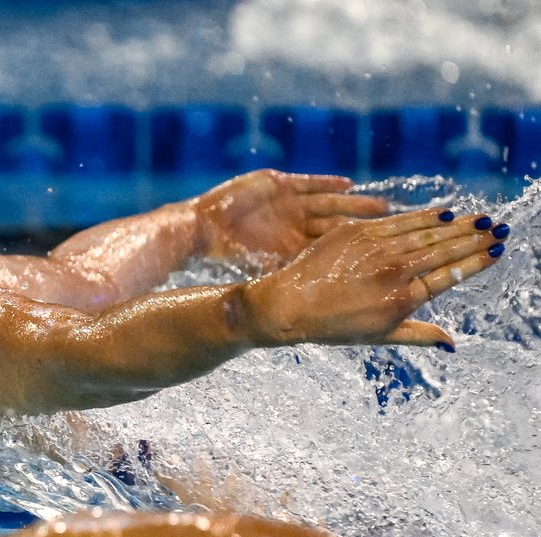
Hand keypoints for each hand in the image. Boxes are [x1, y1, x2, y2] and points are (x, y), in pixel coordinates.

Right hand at [194, 170, 389, 269]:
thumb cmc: (225, 252)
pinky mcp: (277, 183)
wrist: (200, 227)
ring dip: (354, 204)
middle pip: (337, 222)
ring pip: (329, 202)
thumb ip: (282, 275)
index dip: (355, 248)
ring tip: (381, 206)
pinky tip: (349, 185)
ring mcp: (288, 203)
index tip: (382, 252)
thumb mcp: (257, 268)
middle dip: (364, 224)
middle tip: (393, 228)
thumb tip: (306, 296)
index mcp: (291, 244)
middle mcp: (294, 223)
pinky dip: (328, 183)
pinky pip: (309, 183)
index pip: (330, 246)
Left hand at [240, 209, 508, 347]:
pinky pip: (398, 220)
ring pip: (425, 231)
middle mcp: (393, 272)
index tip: (497, 250)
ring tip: (479, 218)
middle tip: (498, 227)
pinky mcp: (356, 231)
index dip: (477, 261)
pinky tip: (443, 212)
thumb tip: (453, 345)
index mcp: (403, 299)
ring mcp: (375, 249)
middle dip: (474, 238)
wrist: (289, 305)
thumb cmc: (334, 327)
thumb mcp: (379, 337)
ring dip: (456, 224)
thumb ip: (419, 335)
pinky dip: (423, 216)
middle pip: (444, 249)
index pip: (451, 274)